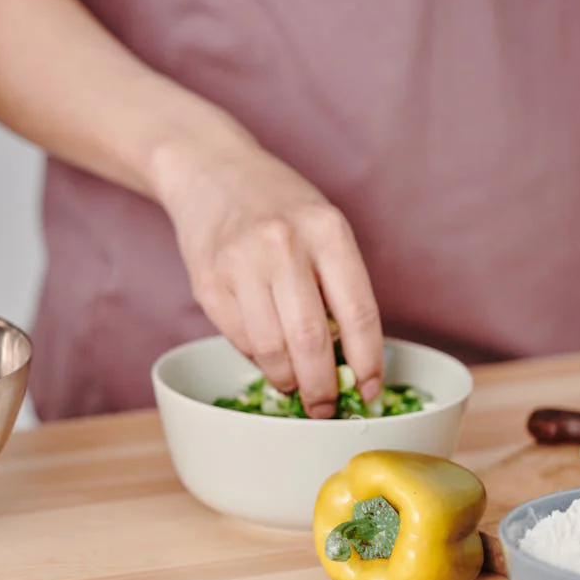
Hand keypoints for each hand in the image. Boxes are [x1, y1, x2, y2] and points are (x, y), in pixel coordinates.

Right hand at [157, 145, 383, 417]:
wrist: (209, 171)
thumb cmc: (277, 205)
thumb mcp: (321, 226)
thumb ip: (336, 284)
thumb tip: (346, 359)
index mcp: (326, 230)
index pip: (359, 313)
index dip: (369, 362)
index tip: (372, 390)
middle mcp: (282, 245)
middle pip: (311, 341)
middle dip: (323, 387)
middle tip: (326, 407)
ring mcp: (240, 265)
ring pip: (270, 349)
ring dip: (286, 380)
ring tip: (295, 387)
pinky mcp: (207, 283)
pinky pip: (238, 339)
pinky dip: (256, 359)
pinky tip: (265, 356)